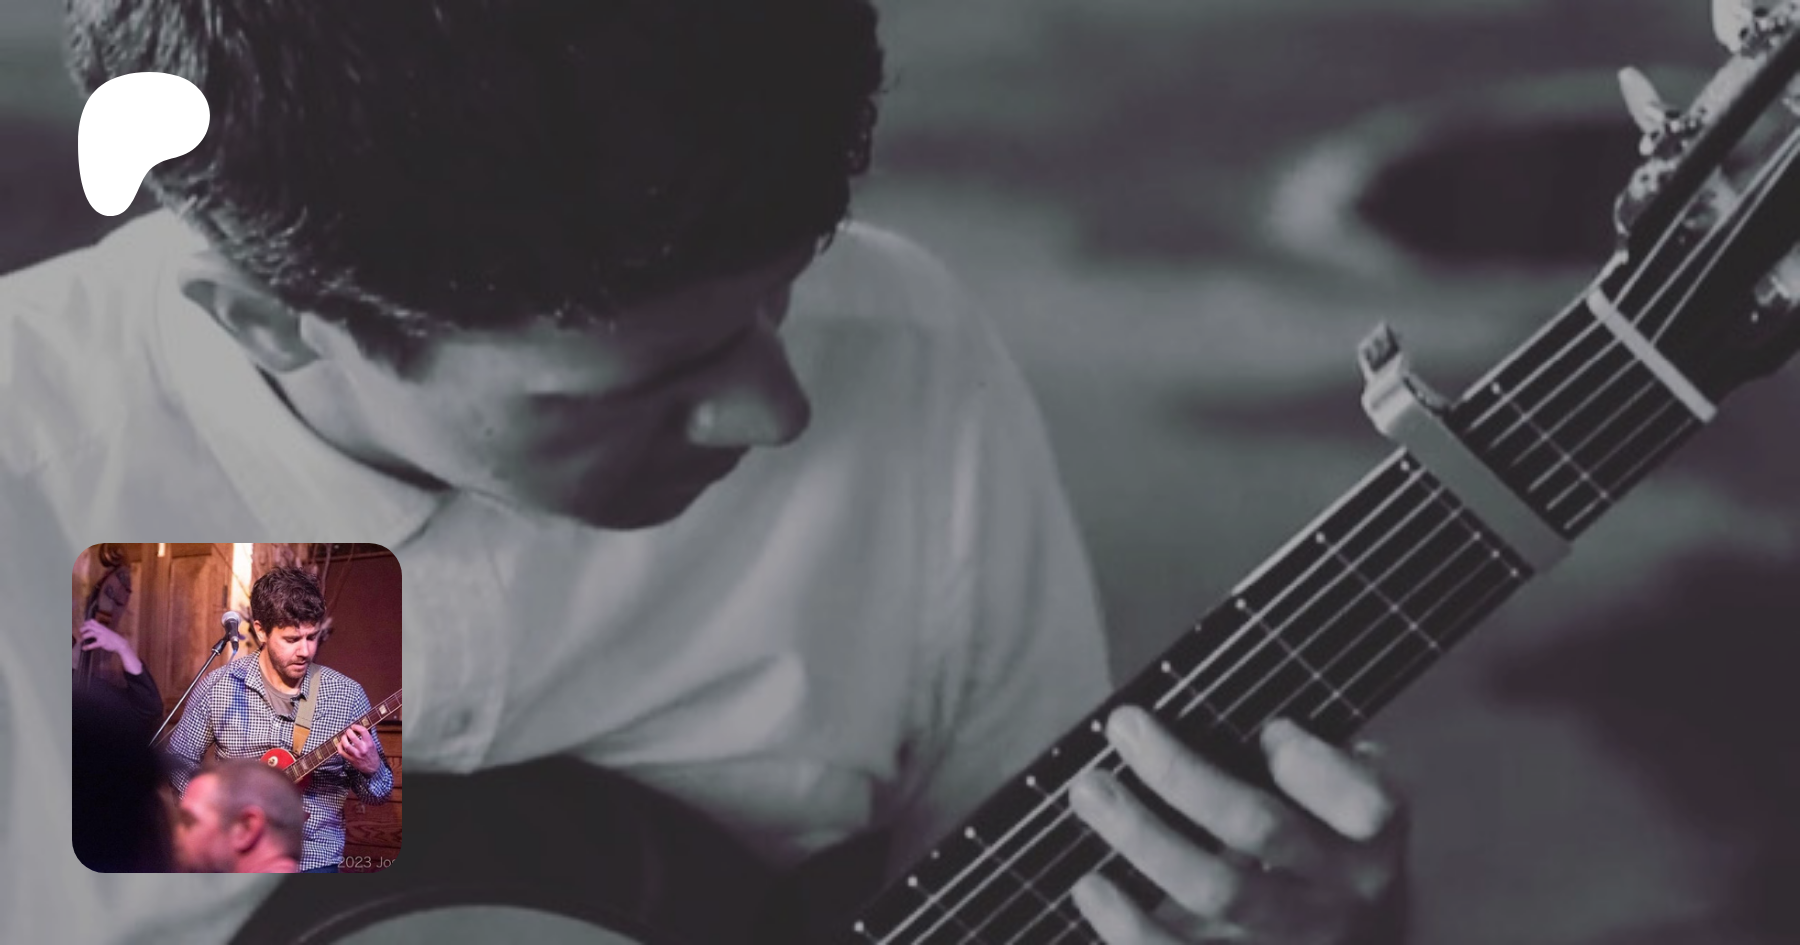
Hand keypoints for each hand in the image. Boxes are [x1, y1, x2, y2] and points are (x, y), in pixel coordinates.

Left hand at [75, 618, 142, 674]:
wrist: (121, 643)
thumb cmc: (113, 638)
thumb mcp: (107, 631)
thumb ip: (100, 630)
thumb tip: (93, 631)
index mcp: (102, 627)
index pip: (92, 621)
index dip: (86, 623)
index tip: (83, 625)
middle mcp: (101, 630)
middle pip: (90, 626)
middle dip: (83, 629)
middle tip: (80, 632)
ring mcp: (102, 636)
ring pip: (91, 633)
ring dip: (84, 636)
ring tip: (82, 639)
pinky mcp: (102, 642)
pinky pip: (93, 644)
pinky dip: (87, 646)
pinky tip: (84, 648)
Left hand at [336, 723, 380, 775]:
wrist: (373, 767)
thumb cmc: (372, 754)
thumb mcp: (373, 744)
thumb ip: (367, 737)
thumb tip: (360, 728)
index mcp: (369, 743)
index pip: (363, 731)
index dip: (357, 726)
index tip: (354, 726)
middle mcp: (363, 748)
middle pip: (353, 737)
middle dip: (348, 732)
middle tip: (348, 731)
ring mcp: (356, 754)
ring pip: (346, 745)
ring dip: (343, 738)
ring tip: (344, 737)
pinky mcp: (351, 759)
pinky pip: (342, 752)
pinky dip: (339, 747)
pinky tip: (340, 744)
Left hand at [1069, 707, 1404, 943]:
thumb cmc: (1318, 844)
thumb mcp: (1337, 800)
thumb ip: (1305, 762)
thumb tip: (1243, 728)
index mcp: (1372, 835)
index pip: (1363, 800)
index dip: (1315, 767)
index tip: (1271, 730)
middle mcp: (1344, 892)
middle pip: (1260, 829)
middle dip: (1183, 774)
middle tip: (1123, 727)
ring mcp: (1298, 943)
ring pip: (1216, 892)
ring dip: (1143, 837)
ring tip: (1089, 793)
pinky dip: (1128, 925)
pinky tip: (1091, 886)